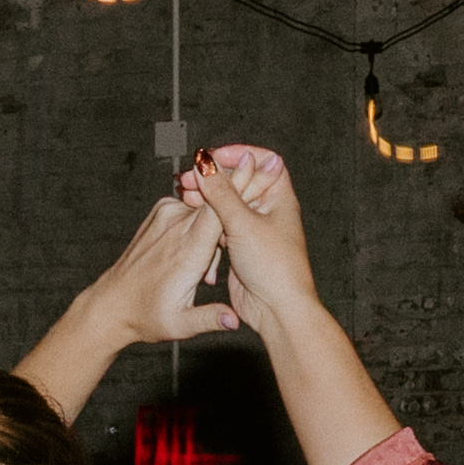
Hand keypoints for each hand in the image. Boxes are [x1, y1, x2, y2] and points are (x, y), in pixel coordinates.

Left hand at [84, 197, 240, 346]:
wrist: (113, 304)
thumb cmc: (146, 315)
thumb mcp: (180, 324)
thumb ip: (209, 318)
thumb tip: (234, 320)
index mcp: (186, 250)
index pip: (219, 207)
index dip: (241, 192)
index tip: (262, 181)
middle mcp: (175, 226)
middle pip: (220, 204)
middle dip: (232, 225)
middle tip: (218, 267)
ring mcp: (166, 214)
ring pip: (208, 210)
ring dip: (213, 234)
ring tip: (200, 271)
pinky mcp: (161, 211)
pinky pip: (193, 210)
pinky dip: (199, 227)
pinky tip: (190, 254)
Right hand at [176, 143, 319, 321]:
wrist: (276, 309)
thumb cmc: (274, 267)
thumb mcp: (243, 223)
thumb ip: (221, 192)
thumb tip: (204, 164)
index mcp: (279, 198)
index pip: (263, 161)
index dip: (238, 154)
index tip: (212, 157)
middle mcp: (267, 210)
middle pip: (239, 180)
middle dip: (212, 176)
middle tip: (187, 179)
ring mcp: (252, 228)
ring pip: (225, 202)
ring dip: (205, 197)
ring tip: (184, 197)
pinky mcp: (239, 246)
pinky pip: (219, 223)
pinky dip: (204, 217)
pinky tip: (189, 217)